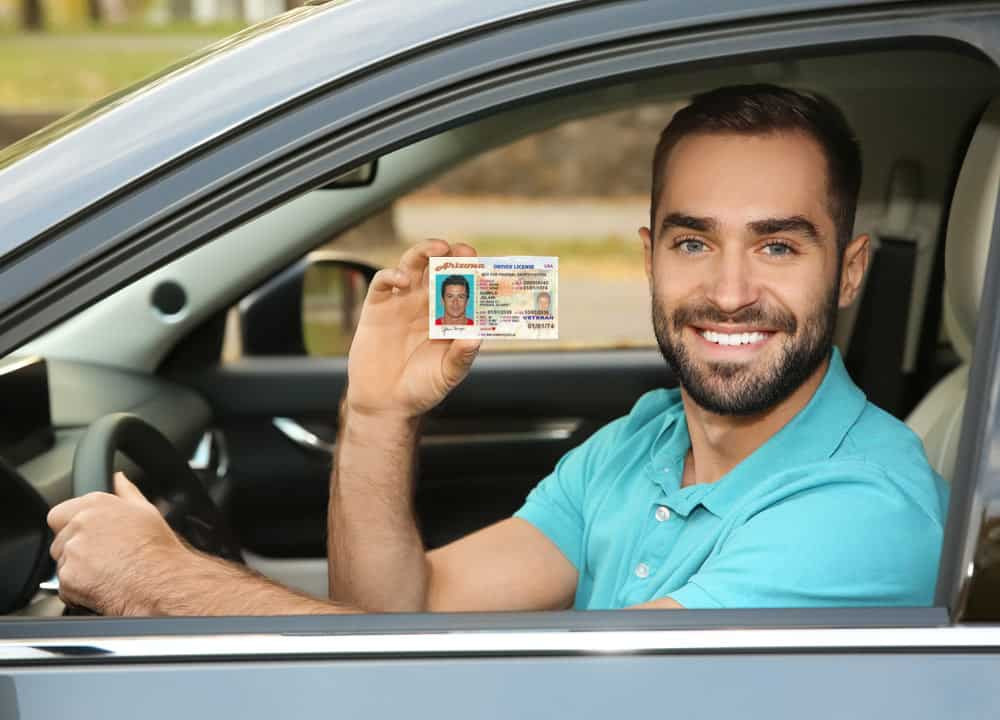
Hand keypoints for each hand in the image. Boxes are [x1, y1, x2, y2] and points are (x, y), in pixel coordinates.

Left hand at [47, 472, 188, 614]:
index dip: (71, 527)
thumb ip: (126, 491)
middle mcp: (80, 524)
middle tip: (101, 559)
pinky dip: (78, 590)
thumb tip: (119, 478)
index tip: (87, 538)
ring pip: (62, 564)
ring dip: (77, 571)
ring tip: (106, 574)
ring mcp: (72, 551)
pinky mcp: (68, 577)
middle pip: (60, 541)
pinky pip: (65, 587)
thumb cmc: (157, 549)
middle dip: (75, 551)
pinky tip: (102, 586)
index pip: (61, 513)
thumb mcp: (147, 511)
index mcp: (96, 505)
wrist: (160, 581)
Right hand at [346, 239, 481, 419]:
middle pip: (440, 266)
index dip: (473, 272)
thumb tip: (476, 336)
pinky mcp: (377, 307)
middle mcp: (426, 303)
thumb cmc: (421, 388)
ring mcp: (402, 301)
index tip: (483, 267)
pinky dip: (391, 274)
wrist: (385, 403)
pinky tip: (402, 280)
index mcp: (448, 315)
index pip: (464, 285)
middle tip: (463, 251)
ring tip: (439, 248)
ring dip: (425, 251)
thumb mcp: (447, 375)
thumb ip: (462, 356)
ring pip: (413, 264)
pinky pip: (383, 282)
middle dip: (453, 254)